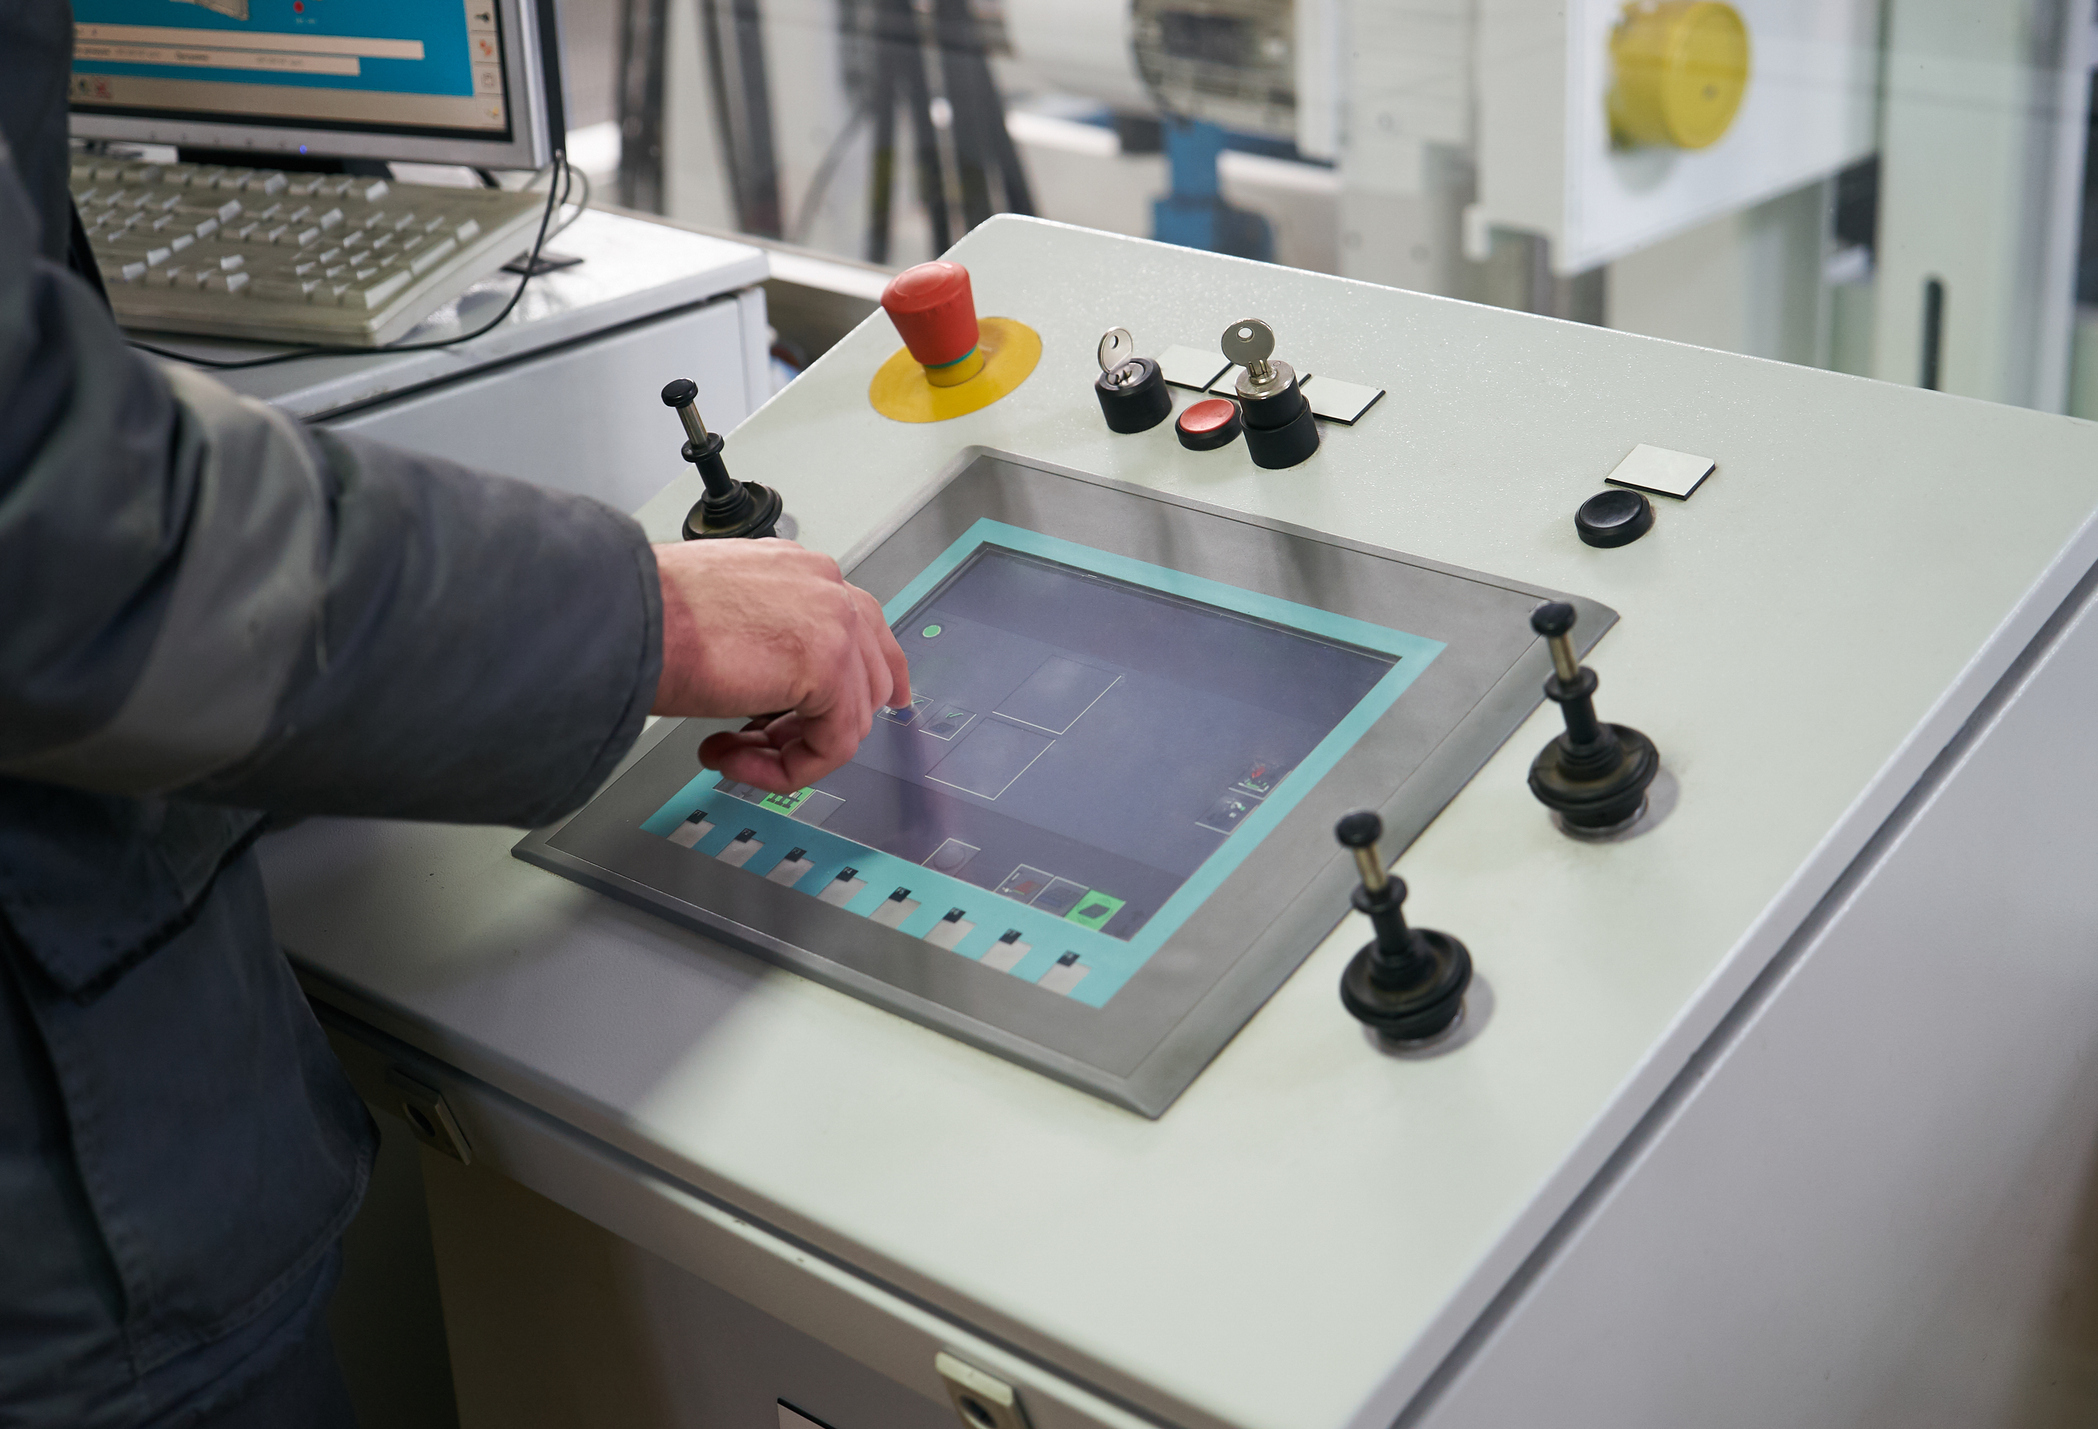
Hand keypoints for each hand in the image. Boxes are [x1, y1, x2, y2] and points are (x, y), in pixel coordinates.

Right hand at [652, 539, 909, 794]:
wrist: (625, 615)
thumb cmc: (648, 613)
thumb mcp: (719, 617)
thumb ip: (761, 640)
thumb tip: (767, 681)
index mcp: (800, 569)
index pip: (859, 625)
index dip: (863, 678)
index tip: (860, 711)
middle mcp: (825, 586)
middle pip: (867, 675)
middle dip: (816, 725)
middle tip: (757, 746)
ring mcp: (835, 622)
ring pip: (851, 716)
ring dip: (789, 749)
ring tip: (729, 751)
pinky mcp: (831, 666)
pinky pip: (832, 745)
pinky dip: (786, 769)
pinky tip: (730, 756)